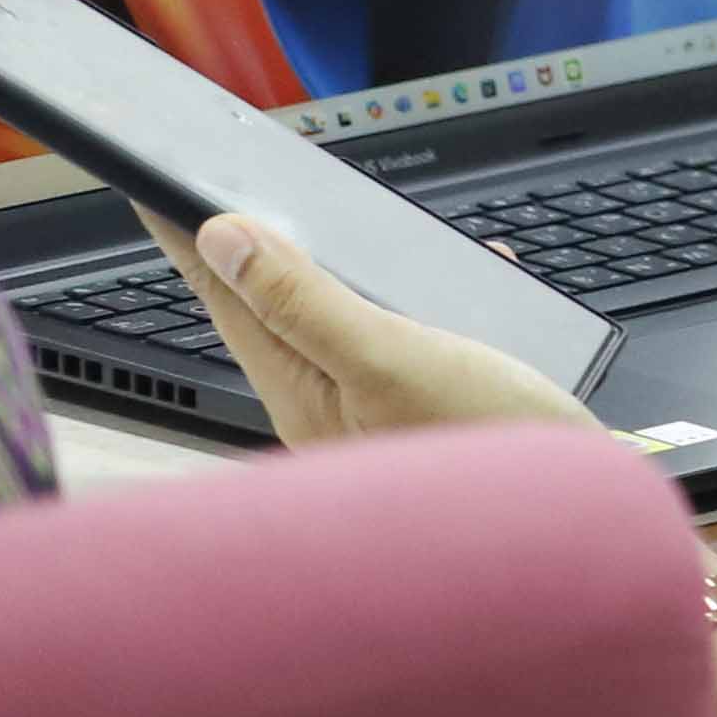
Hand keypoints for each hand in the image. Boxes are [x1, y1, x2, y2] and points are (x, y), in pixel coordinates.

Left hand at [151, 209, 589, 446]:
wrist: (561, 532)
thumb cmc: (484, 448)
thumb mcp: (392, 361)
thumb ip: (307, 302)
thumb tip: (225, 238)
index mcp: (303, 390)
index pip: (227, 295)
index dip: (190, 234)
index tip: (154, 184)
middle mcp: (330, 401)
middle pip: (274, 309)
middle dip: (252, 251)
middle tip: (221, 195)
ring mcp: (380, 409)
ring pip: (339, 322)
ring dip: (332, 271)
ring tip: (315, 227)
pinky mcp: (433, 409)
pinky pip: (408, 336)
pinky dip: (423, 294)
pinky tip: (462, 276)